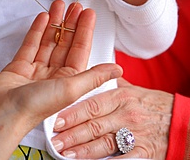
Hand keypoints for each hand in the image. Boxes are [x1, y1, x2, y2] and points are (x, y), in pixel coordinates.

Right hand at [0, 0, 122, 159]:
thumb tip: (118, 69)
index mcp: (68, 81)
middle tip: (76, 5)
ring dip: (55, 22)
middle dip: (71, 23)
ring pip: (49, 41)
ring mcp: (36, 70)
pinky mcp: (20, 66)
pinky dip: (37, 30)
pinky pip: (31, 44)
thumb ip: (94, 76)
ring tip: (60, 4)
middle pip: (65, 43)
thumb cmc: (37, 106)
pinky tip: (44, 16)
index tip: (89, 13)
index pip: (80, 50)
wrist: (1, 114)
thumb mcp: (71, 89)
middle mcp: (54, 75)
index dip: (85, 30)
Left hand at [52, 78, 172, 158]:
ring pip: (104, 143)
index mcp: (121, 97)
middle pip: (94, 125)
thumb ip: (112, 87)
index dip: (73, 113)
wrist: (178, 120)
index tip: (57, 120)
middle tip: (55, 141)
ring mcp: (134, 133)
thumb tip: (92, 81)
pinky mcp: (143, 151)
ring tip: (66, 155)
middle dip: (72, 134)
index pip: (92, 105)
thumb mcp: (133, 90)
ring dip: (84, 151)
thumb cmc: (153, 104)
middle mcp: (125, 114)